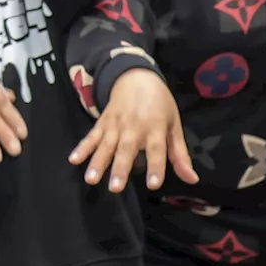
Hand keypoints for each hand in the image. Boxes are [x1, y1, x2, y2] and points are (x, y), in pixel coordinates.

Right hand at [69, 68, 197, 192]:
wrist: (136, 77)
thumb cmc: (159, 104)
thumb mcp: (174, 125)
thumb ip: (180, 154)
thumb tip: (192, 179)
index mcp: (156, 127)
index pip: (156, 150)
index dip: (155, 166)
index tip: (152, 184)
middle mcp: (134, 127)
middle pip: (126, 150)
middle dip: (119, 168)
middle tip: (114, 188)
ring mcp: (115, 124)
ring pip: (106, 145)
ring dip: (97, 162)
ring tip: (91, 179)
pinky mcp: (102, 122)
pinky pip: (91, 136)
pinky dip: (82, 147)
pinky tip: (73, 159)